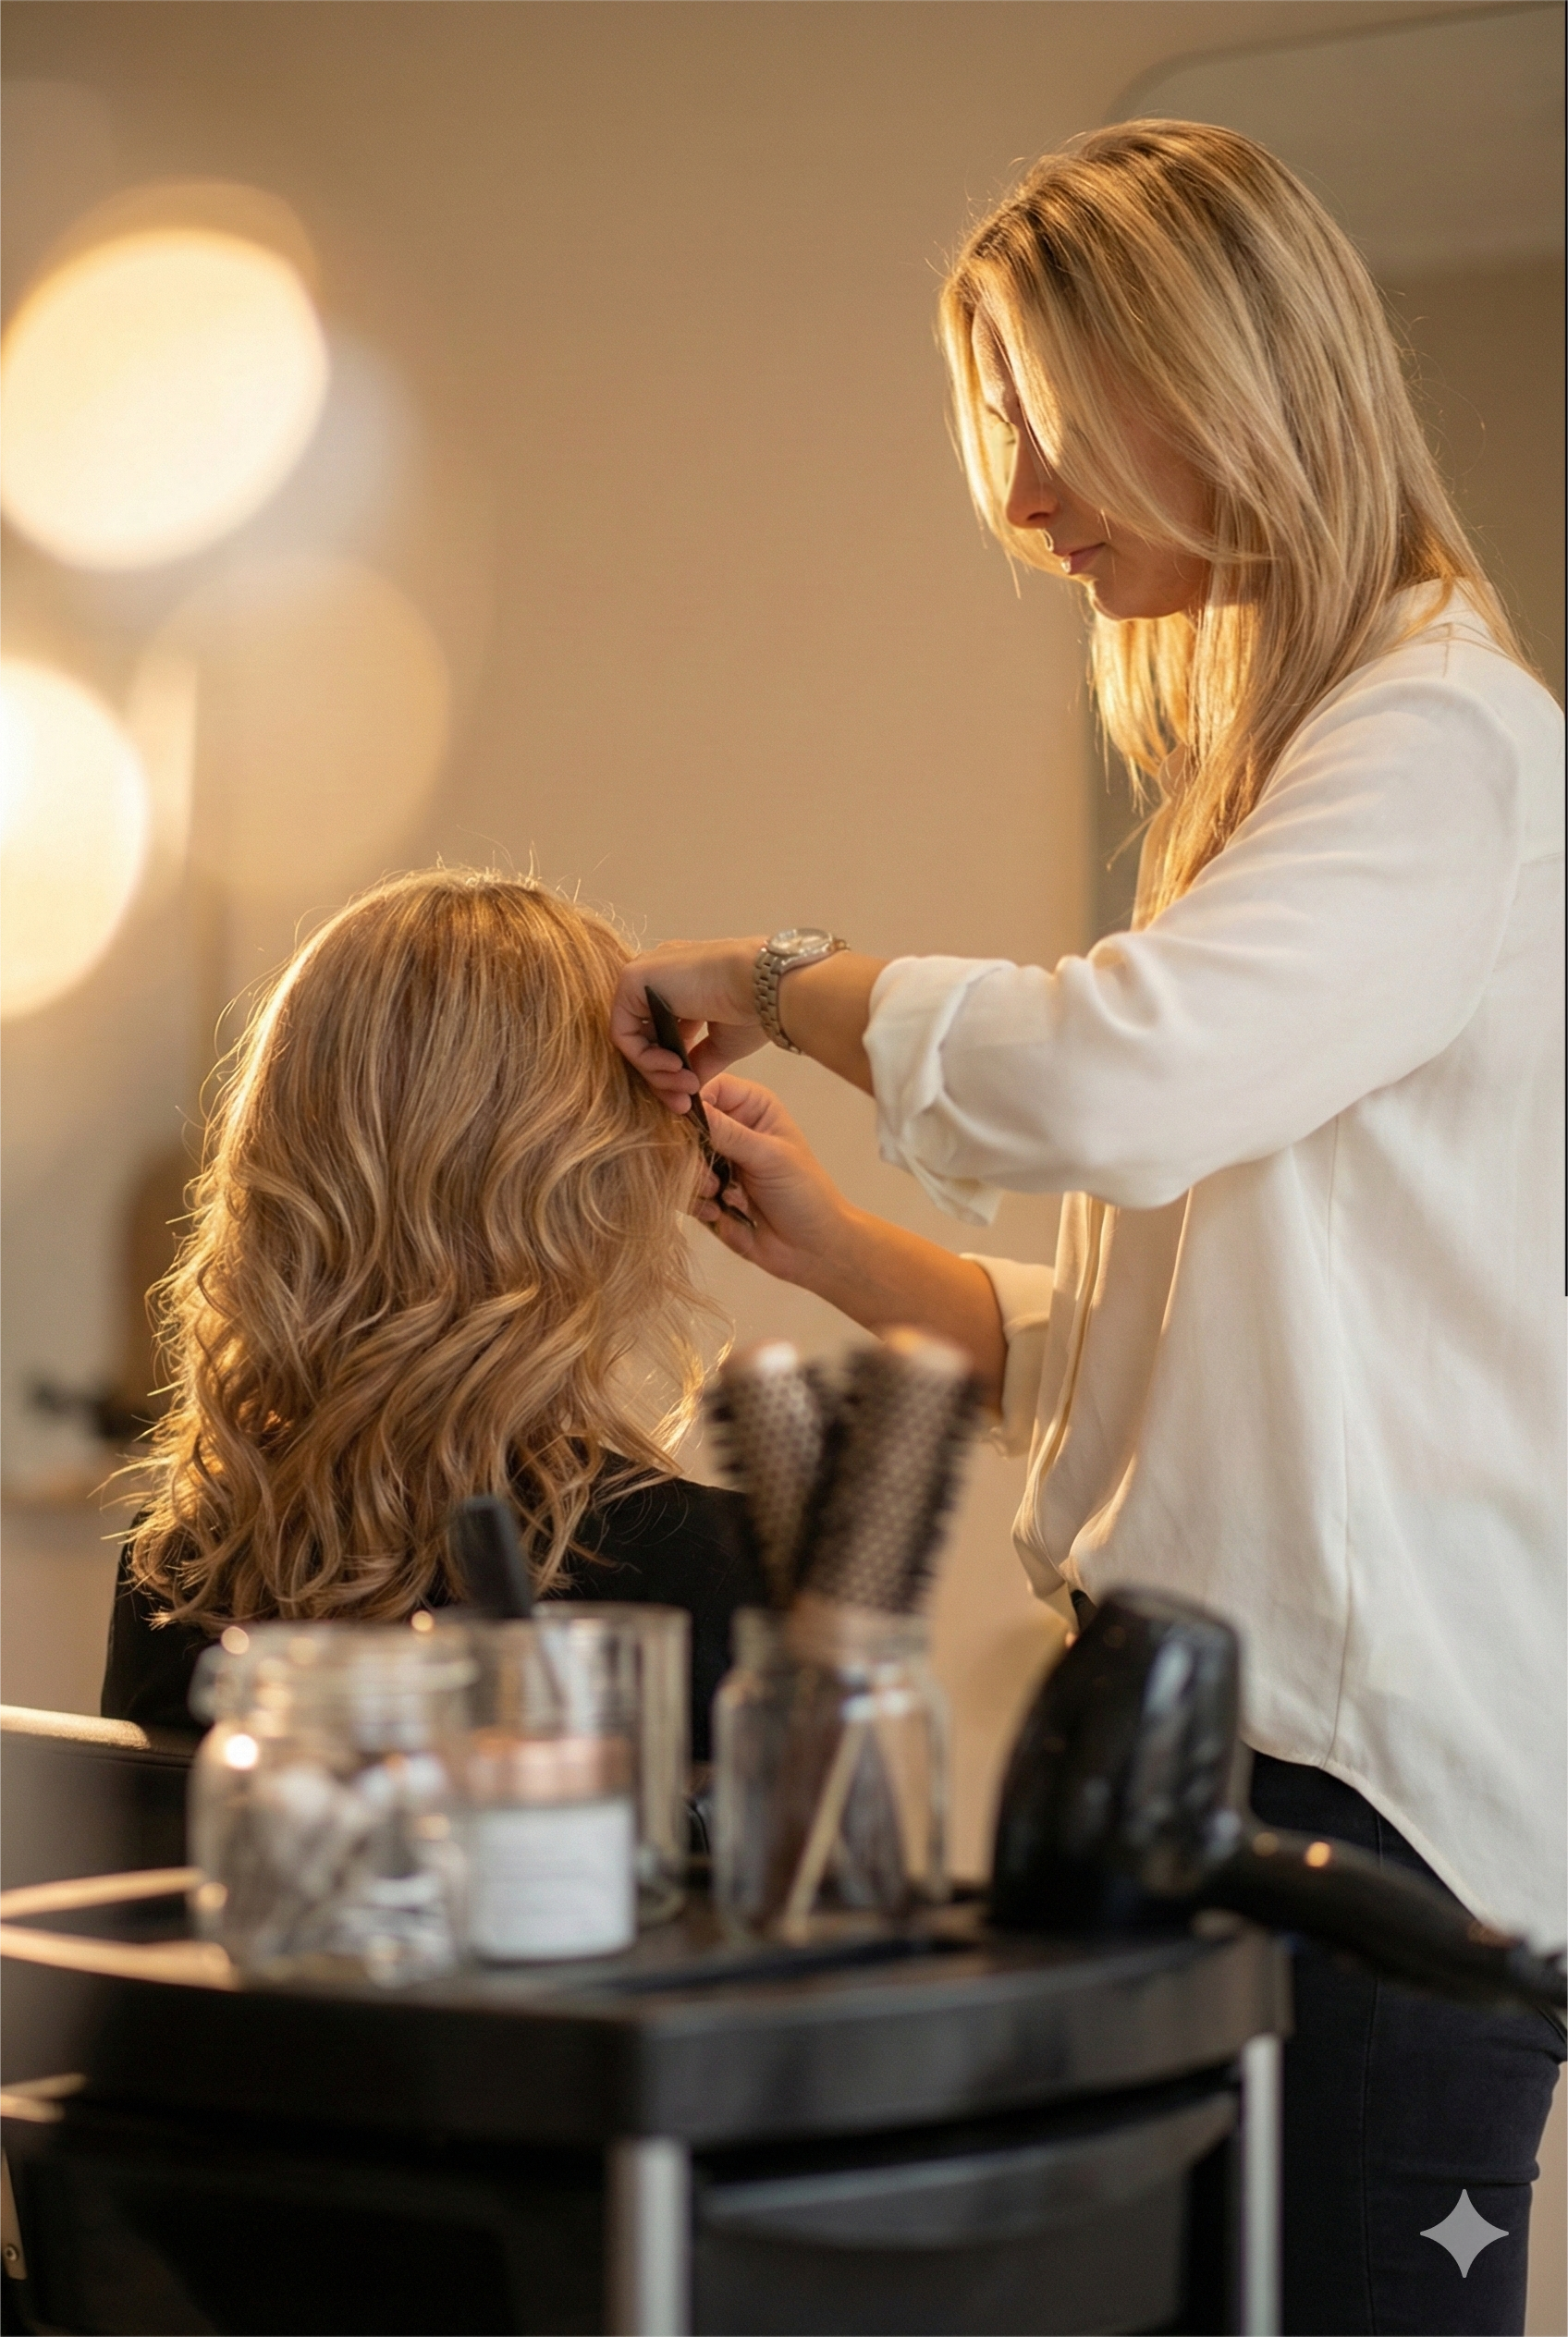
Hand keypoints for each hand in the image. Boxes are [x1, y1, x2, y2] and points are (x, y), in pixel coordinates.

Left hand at [611, 938, 766, 1110]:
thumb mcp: (723, 1043)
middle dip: (662, 1078)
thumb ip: (699, 1061)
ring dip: (656, 1073)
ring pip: (633, 1040)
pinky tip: (675, 1065)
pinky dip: (645, 1058)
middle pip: (645, 1040)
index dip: (672, 1070)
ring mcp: (644, 976)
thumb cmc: (753, 1008)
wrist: (765, 986)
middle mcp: (659, 978)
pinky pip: (623, 1032)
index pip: (661, 1034)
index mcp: (681, 985)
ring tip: (686, 1086)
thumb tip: (687, 1085)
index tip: (690, 1096)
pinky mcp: (632, 979)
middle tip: (684, 1101)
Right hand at [691, 1076, 1006, 1397]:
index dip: (687, 1101)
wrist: (813, 1249)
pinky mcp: (705, 1194)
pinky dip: (697, 1204)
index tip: (679, 1120)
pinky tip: (722, 1214)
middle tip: (710, 1177)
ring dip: (695, 1182)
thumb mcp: (769, 1156)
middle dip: (691, 1153)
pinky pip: (683, 1191)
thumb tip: (682, 1106)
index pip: (705, 1088)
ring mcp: (715, 1163)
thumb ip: (727, 1132)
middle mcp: (730, 1129)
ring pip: (679, 1161)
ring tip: (721, 1198)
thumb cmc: (804, 1193)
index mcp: (751, 1107)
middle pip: (684, 1126)